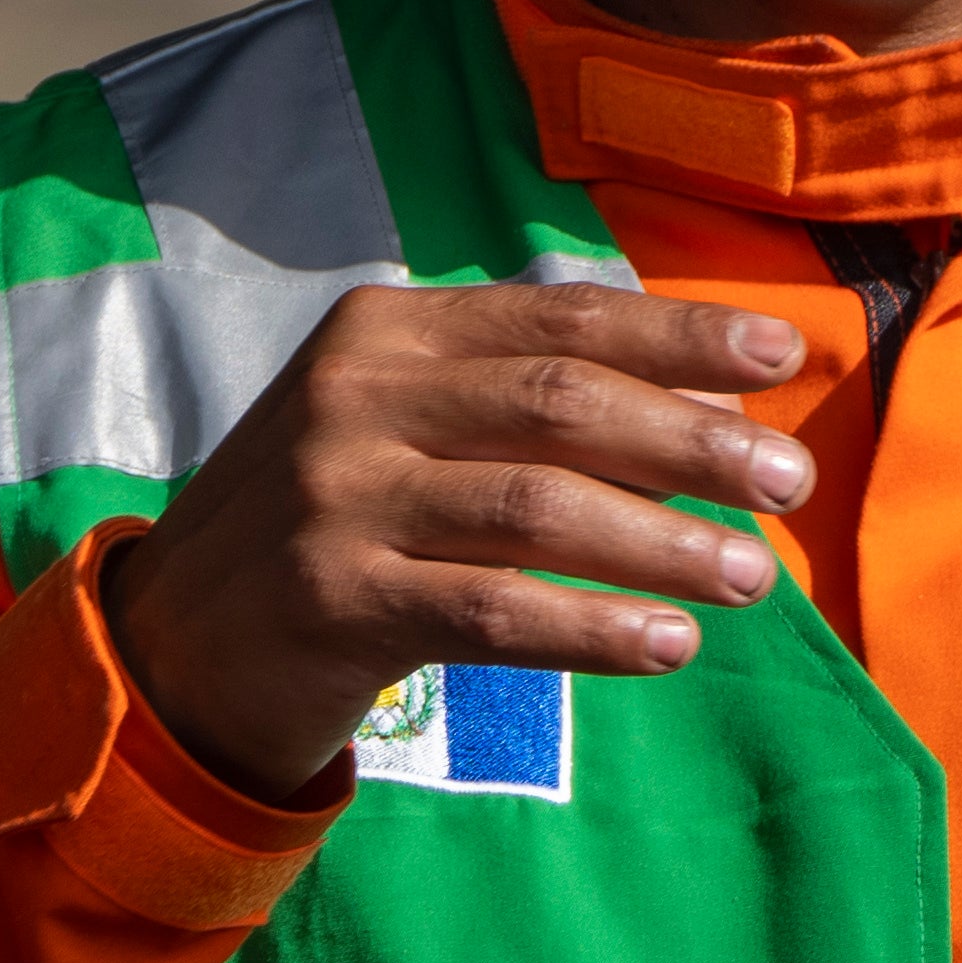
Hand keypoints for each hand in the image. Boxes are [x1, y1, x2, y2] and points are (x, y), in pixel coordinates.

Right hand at [111, 280, 814, 801]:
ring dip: (663, 541)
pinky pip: (493, 611)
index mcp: (383, 332)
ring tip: (753, 577)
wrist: (172, 643)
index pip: (559, 318)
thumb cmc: (330, 526)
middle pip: (562, 402)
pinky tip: (669, 644)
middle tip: (789, 482)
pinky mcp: (332, 600)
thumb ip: (524, 403)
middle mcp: (353, 397)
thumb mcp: (401, 429)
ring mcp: (335, 497)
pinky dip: (594, 626)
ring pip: (538, 507)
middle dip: (693, 440)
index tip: (783, 357)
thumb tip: (710, 406)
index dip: (680, 335)